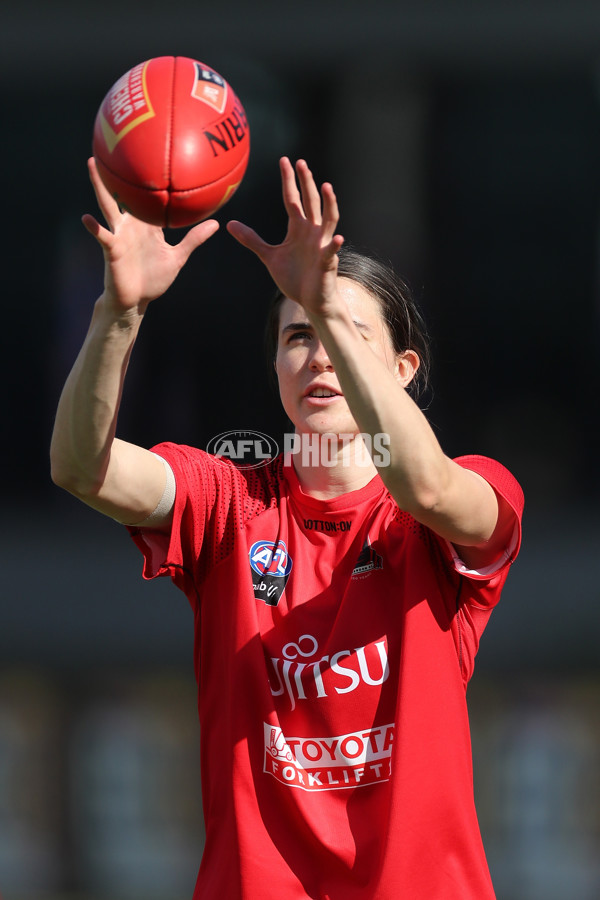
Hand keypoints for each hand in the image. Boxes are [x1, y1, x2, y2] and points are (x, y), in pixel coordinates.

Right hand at [82, 158, 219, 313]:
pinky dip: (95, 228)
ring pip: (108, 205)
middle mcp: (130, 224)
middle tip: (111, 143)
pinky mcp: (112, 250)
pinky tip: (87, 218)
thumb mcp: (178, 257)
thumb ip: (194, 239)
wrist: (137, 301)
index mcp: (146, 224)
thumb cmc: (154, 279)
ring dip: (100, 185)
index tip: (148, 151)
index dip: (147, 176)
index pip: (146, 195)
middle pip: (124, 192)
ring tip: (92, 164)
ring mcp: (119, 235)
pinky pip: (103, 236)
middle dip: (119, 170)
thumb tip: (216, 223)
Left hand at [226, 157, 343, 315]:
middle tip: (301, 162)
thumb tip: (230, 224)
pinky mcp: (327, 263)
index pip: (293, 199)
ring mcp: (322, 246)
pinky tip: (337, 238)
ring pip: (328, 220)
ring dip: (329, 204)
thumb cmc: (295, 277)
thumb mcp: (269, 256)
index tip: (285, 161)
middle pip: (310, 202)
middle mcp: (312, 232)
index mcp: (298, 228)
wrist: (311, 300)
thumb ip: (252, 240)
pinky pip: (331, 252)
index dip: (289, 181)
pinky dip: (334, 245)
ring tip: (326, 187)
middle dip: (306, 182)